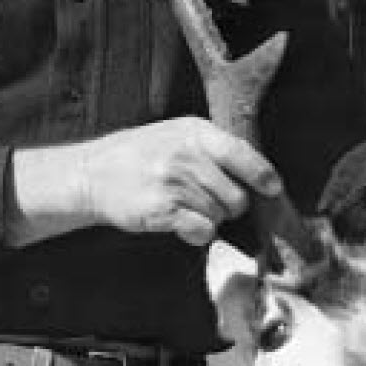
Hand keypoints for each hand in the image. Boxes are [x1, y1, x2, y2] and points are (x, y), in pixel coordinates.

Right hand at [80, 117, 282, 245]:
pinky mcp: (163, 210)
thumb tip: (259, 171)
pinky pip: (202, 231)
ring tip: (185, 206)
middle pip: (237, 195)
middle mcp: (186, 155)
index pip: (242, 154)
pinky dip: (197, 234)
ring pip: (220, 215)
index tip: (272, 188)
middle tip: (207, 200)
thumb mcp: (176, 134)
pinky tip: (181, 223)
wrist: (92, 174)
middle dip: (229, 204)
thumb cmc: (140, 155)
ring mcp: (174, 182)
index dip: (262, 175)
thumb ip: (213, 147)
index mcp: (195, 131)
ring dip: (209, 217)